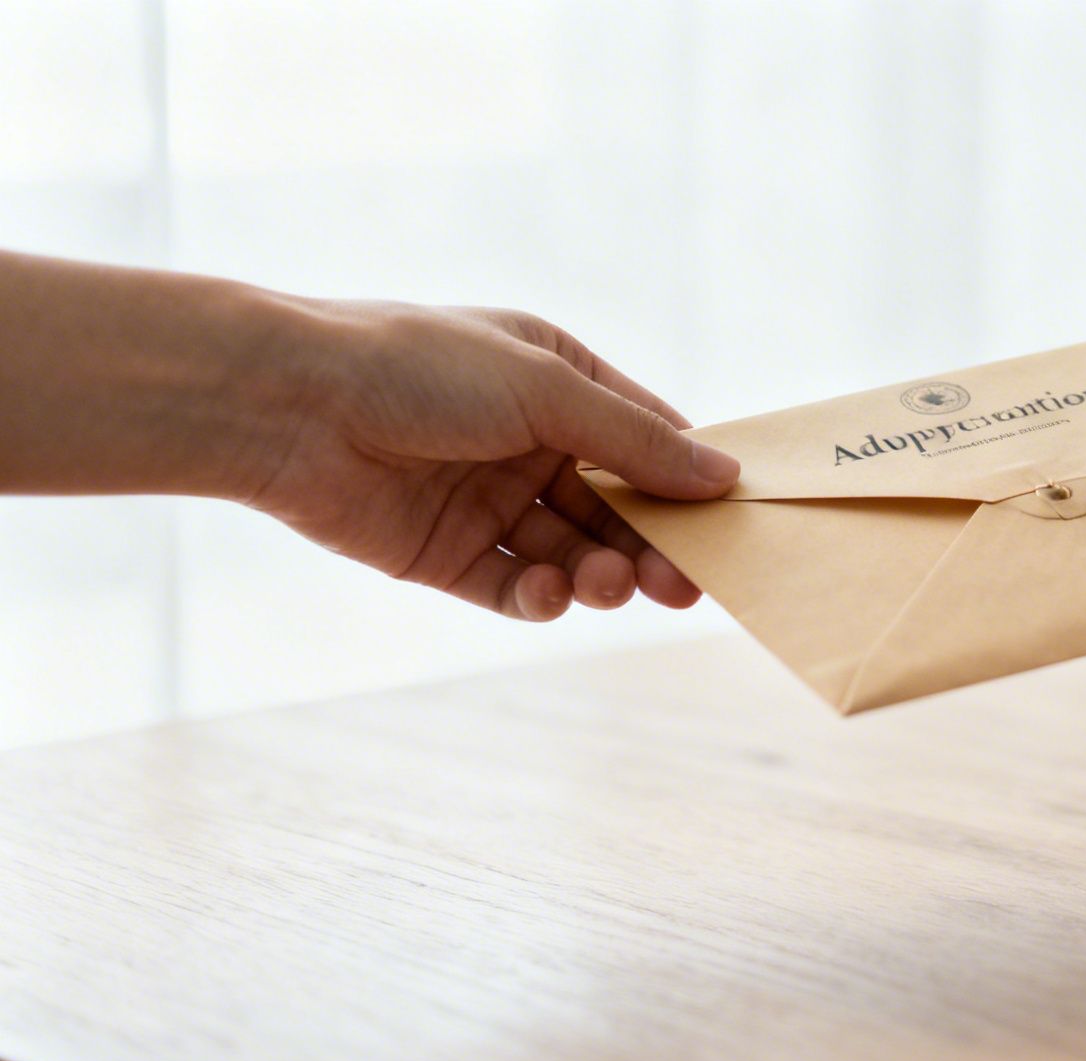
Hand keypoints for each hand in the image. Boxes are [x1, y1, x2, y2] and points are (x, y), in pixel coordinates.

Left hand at [244, 302, 738, 620]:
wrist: (285, 406)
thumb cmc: (416, 368)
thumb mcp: (546, 389)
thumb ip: (636, 440)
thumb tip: (725, 477)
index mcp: (557, 381)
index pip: (646, 438)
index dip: (688, 481)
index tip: (730, 524)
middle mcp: (527, 442)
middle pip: (616, 506)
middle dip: (652, 546)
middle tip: (687, 585)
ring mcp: (487, 501)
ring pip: (572, 553)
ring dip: (601, 574)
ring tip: (608, 585)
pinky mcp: (446, 555)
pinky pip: (514, 587)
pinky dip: (541, 598)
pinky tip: (550, 593)